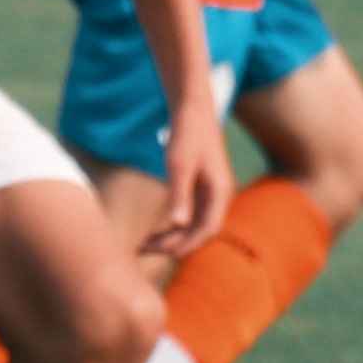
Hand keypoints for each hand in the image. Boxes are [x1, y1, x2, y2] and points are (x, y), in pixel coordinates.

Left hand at [154, 124, 231, 263]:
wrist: (193, 109)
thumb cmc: (187, 134)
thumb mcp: (179, 165)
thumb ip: (179, 195)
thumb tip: (177, 225)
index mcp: (220, 192)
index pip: (207, 230)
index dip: (185, 245)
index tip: (159, 253)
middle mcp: (220, 195)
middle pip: (201, 232)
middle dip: (175, 245)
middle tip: (143, 250)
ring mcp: (212, 192)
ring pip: (196, 225)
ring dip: (173, 237)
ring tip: (146, 244)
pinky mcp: (203, 187)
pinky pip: (192, 215)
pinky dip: (175, 225)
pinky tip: (158, 228)